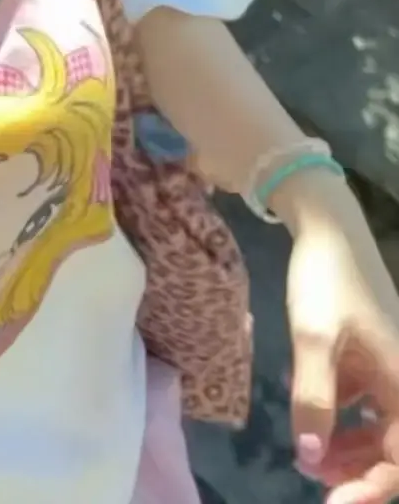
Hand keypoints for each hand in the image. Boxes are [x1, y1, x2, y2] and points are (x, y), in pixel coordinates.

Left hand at [283, 177, 398, 503]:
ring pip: (378, 427)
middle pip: (392, 447)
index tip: (335, 501)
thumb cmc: (324, 279)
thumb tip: (313, 459)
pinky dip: (342, 421)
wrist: (325, 225)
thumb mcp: (313, 339)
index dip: (373, 486)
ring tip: (310, 458)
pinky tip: (314, 420)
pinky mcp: (367, 355)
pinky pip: (364, 404)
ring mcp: (385, 367)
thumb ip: (314, 399)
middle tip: (315, 481)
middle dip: (358, 471)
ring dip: (349, 449)